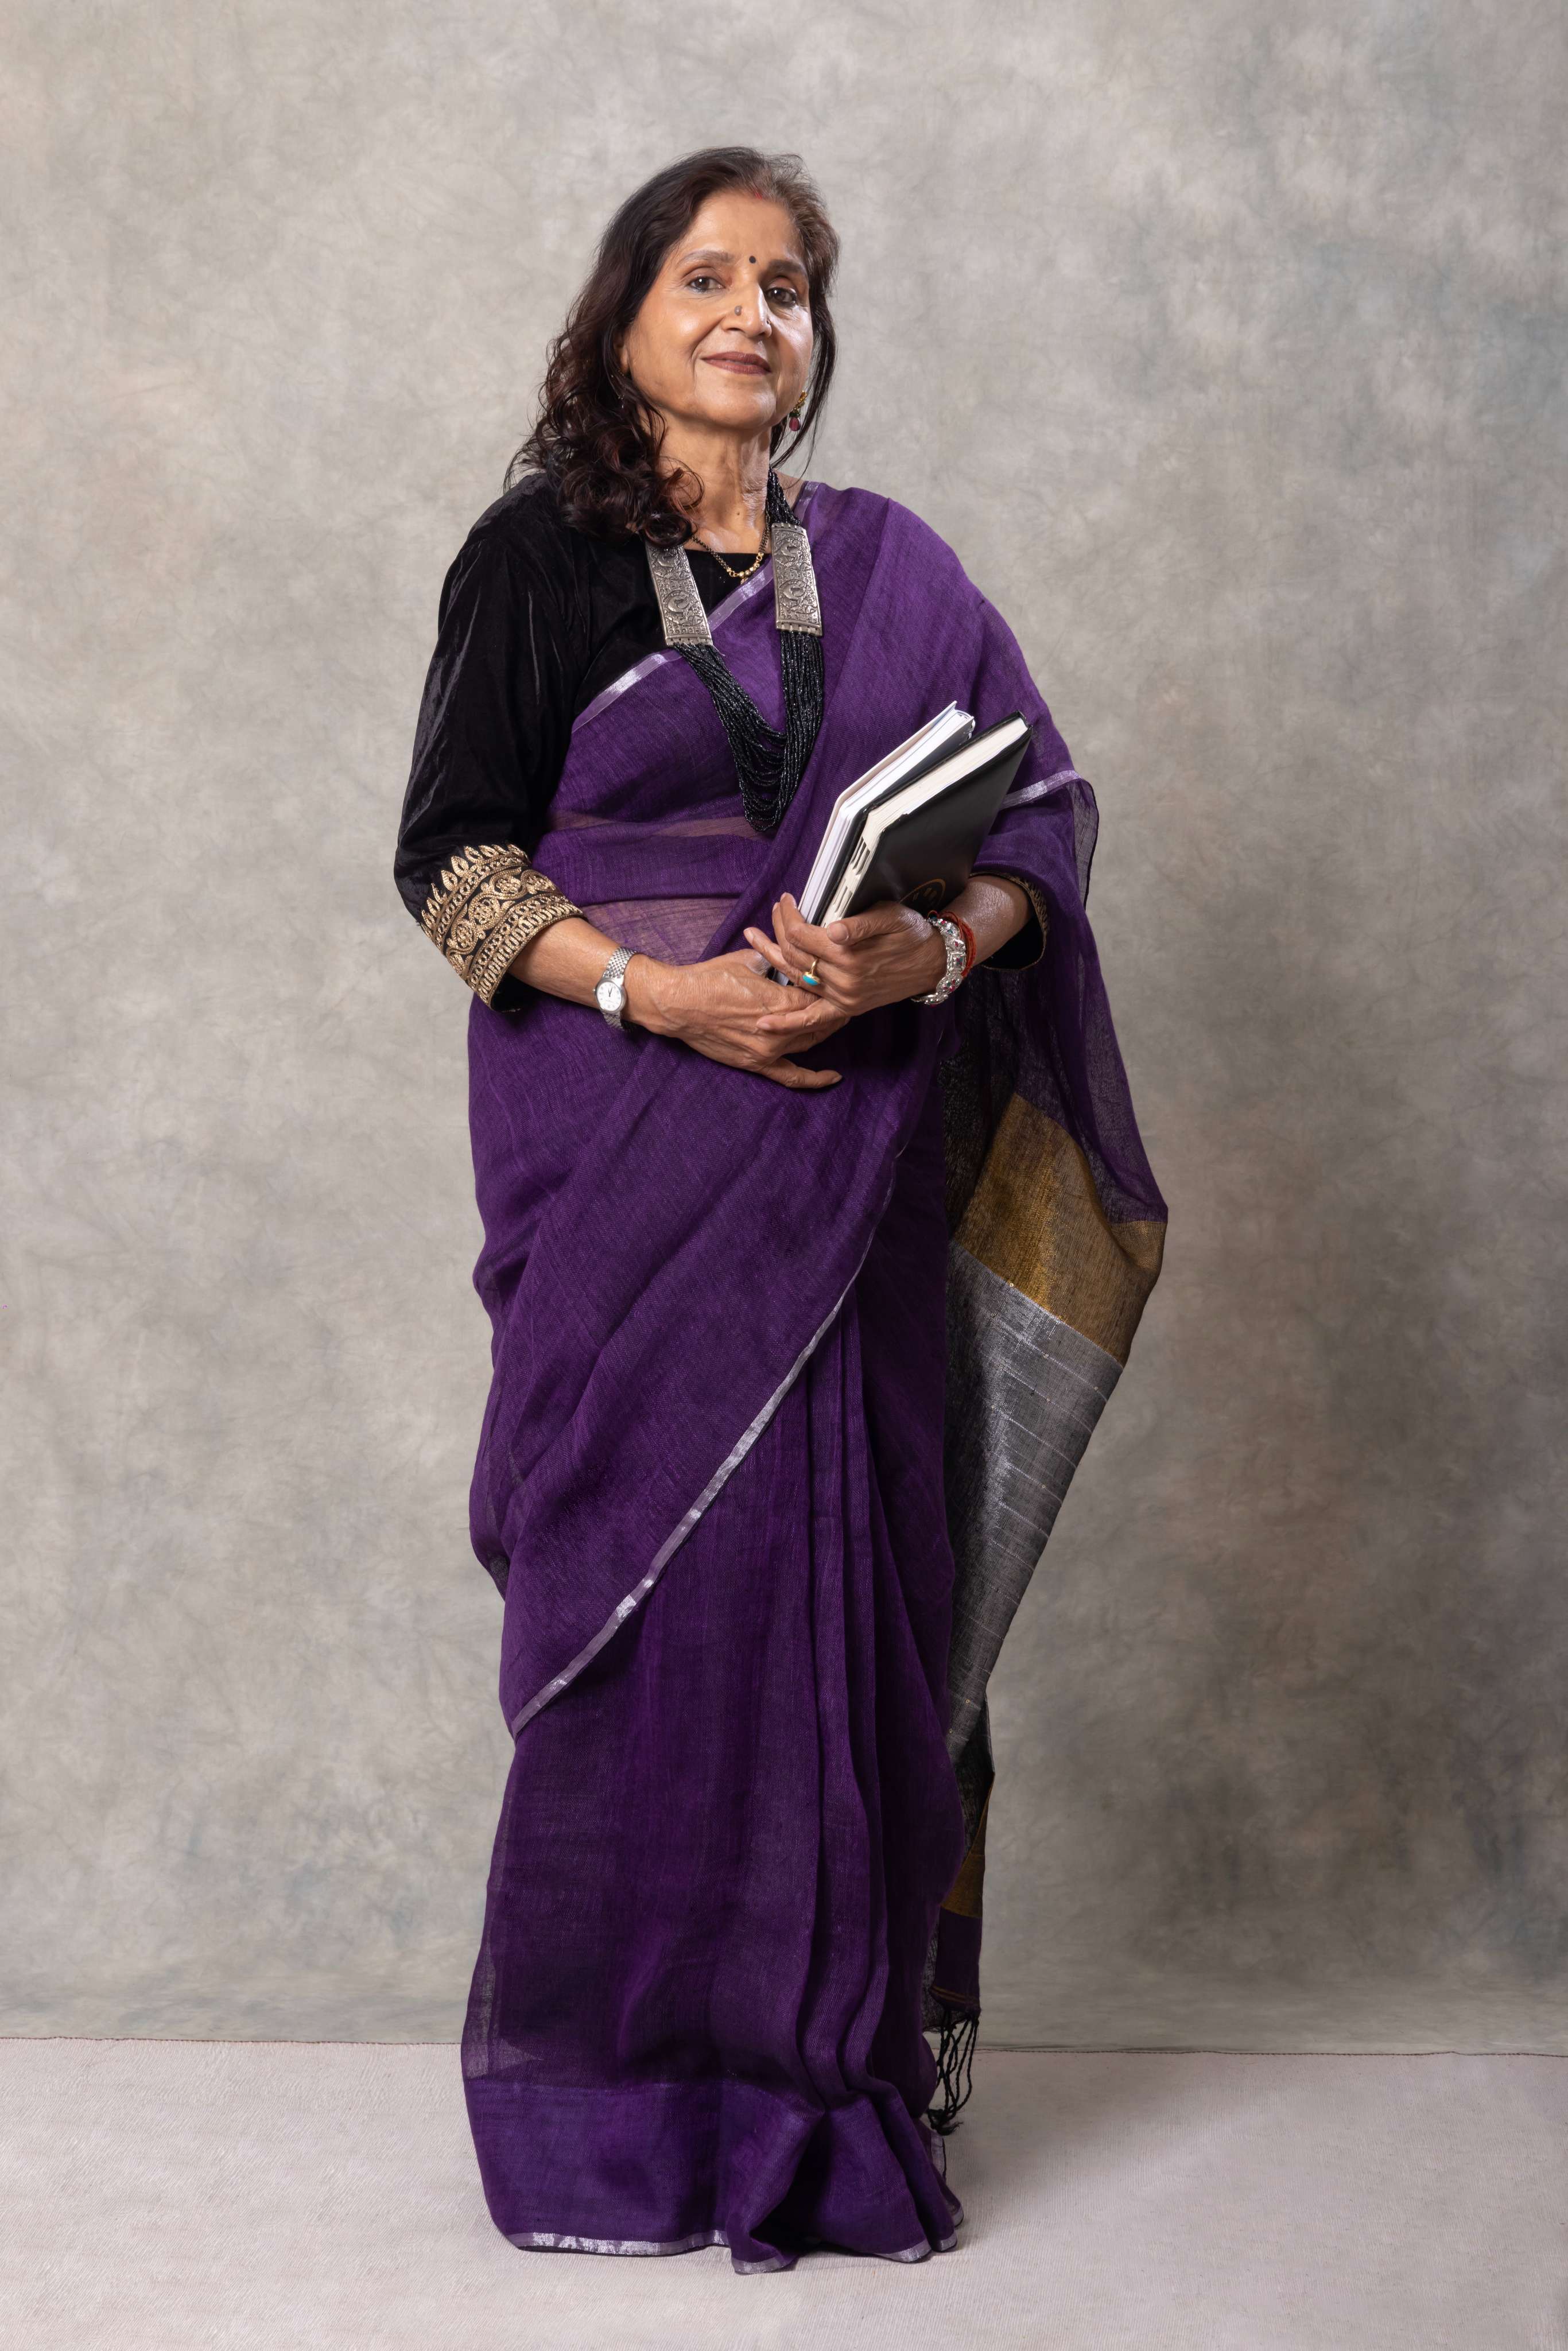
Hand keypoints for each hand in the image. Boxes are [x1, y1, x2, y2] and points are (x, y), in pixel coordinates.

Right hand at [625, 949, 849, 1089]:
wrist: (677, 1004)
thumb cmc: (708, 979)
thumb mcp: (748, 961)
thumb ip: (774, 961)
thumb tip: (788, 958)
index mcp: (779, 1002)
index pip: (817, 997)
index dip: (829, 988)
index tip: (837, 980)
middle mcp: (778, 1031)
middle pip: (819, 1022)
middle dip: (833, 1009)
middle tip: (844, 998)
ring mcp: (768, 1051)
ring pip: (809, 1043)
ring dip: (824, 1032)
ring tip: (836, 1021)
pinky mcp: (756, 1064)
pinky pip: (791, 1076)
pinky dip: (813, 1079)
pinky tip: (833, 1077)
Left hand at [743, 895, 947, 1021]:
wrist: (932, 962)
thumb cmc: (911, 933)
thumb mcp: (890, 917)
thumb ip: (859, 924)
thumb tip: (833, 930)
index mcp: (849, 955)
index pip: (801, 934)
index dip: (789, 915)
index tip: (786, 900)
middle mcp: (843, 980)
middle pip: (794, 953)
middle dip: (778, 929)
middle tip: (775, 910)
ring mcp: (843, 998)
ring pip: (796, 977)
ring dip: (770, 958)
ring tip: (751, 938)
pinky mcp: (846, 1008)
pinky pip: (812, 1018)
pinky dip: (788, 1023)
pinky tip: (765, 1025)